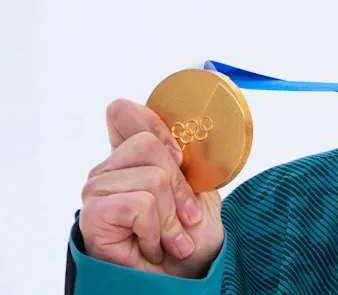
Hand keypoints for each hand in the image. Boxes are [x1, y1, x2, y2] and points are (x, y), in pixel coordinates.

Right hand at [78, 99, 224, 277]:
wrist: (185, 279)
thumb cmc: (191, 235)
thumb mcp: (198, 185)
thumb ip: (184, 153)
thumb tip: (187, 108)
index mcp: (130, 158)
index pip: (123, 113)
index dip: (156, 126)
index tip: (180, 158)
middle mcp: (107, 171)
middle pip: (150, 146)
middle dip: (179, 186)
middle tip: (182, 217)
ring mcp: (95, 193)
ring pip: (151, 178)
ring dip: (171, 215)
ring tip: (167, 237)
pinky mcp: (91, 216)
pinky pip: (139, 204)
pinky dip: (155, 229)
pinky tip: (151, 246)